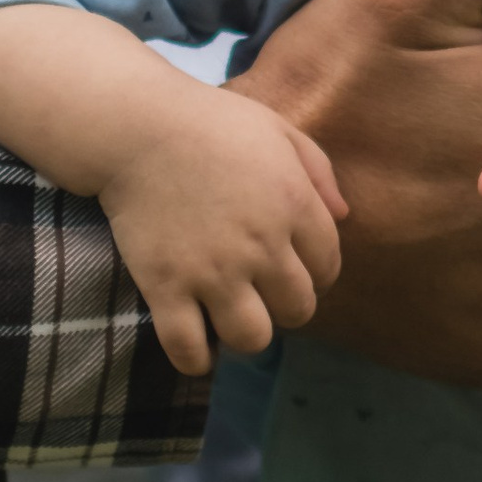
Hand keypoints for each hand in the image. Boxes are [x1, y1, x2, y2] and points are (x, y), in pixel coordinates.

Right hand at [103, 83, 346, 376]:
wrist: (137, 127)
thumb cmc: (211, 123)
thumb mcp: (279, 130)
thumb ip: (319, 171)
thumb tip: (344, 217)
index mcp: (294, 205)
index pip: (328, 267)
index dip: (317, 273)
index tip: (295, 269)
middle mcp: (261, 246)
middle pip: (298, 309)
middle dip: (286, 306)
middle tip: (263, 293)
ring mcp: (213, 271)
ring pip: (253, 338)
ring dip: (247, 334)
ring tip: (232, 316)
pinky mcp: (166, 287)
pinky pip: (189, 349)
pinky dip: (197, 358)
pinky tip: (198, 345)